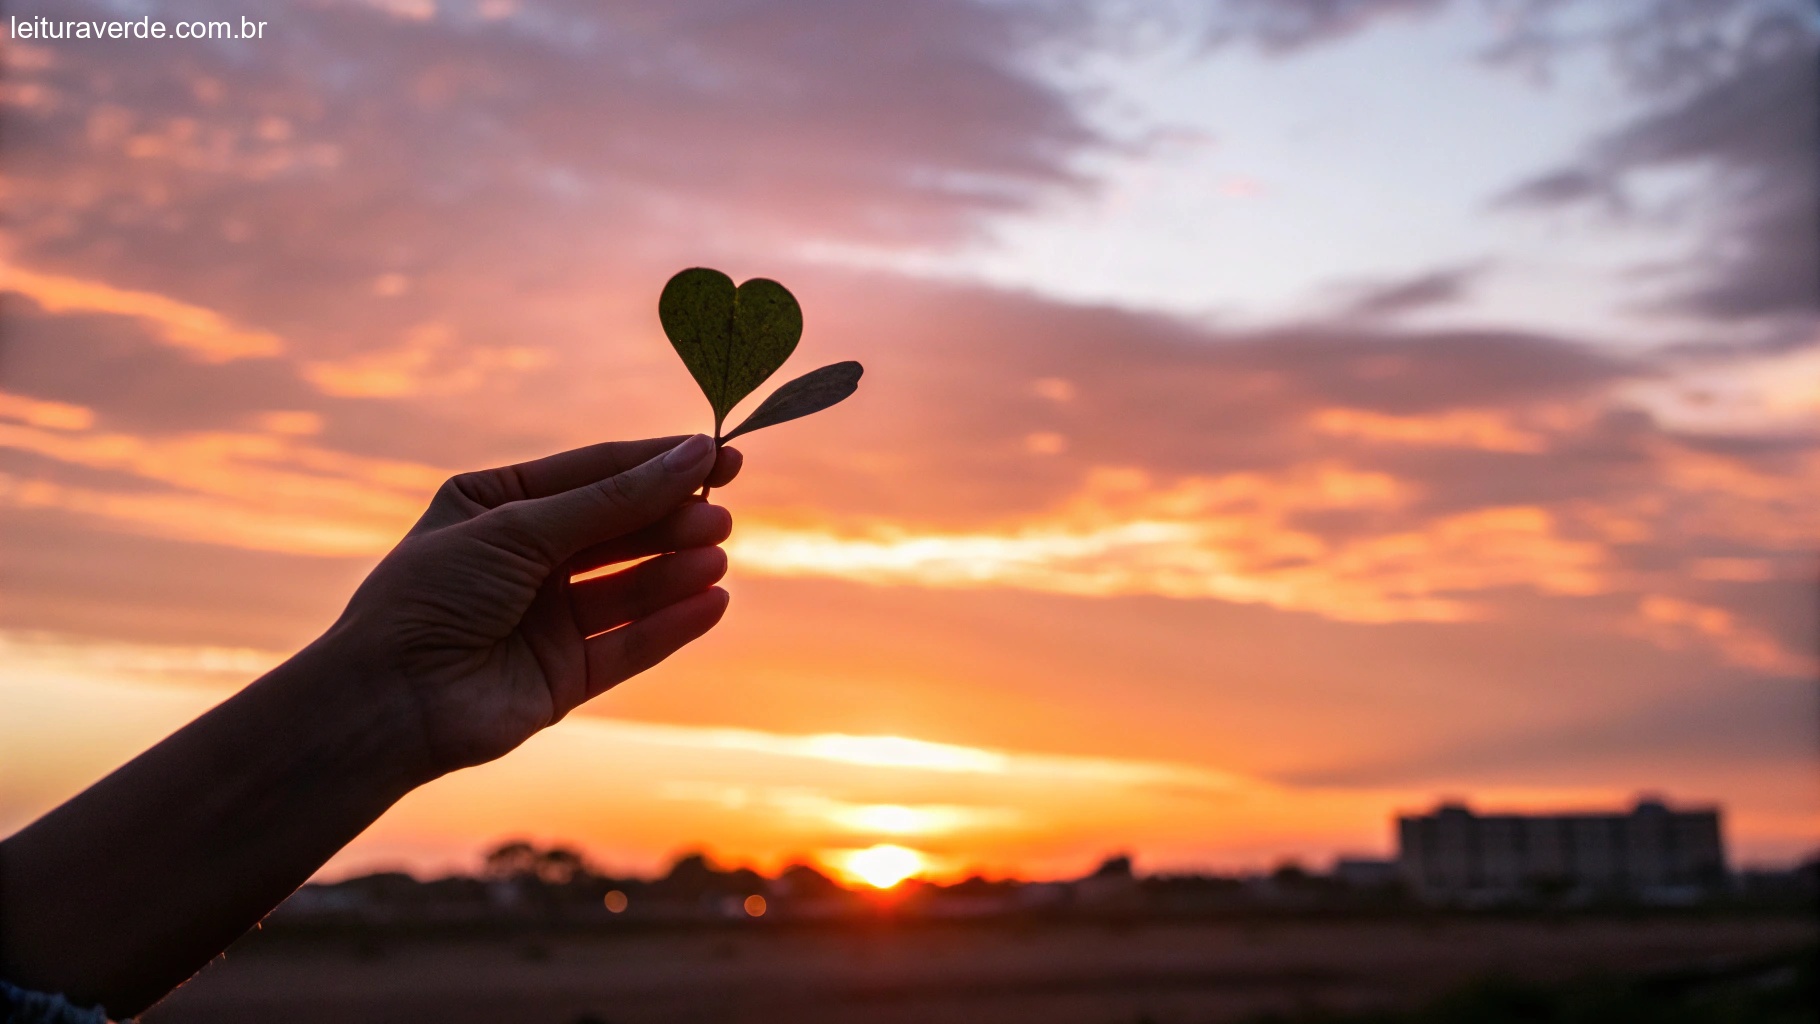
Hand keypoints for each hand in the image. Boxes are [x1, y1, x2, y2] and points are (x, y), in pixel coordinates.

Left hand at [321, 433, 741, 778]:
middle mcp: (525, 560)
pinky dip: (672, 624)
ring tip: (716, 555)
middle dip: (670, 520)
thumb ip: (613, 499)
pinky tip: (712, 602)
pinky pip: (631, 644)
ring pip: (629, 587)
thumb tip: (694, 456)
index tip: (718, 456)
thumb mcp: (520, 528)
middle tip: (720, 513)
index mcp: (497, 505)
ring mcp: (546, 619)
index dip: (657, 464)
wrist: (387, 701)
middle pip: (618, 530)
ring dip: (675, 570)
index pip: (594, 473)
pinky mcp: (565, 675)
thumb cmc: (432, 596)